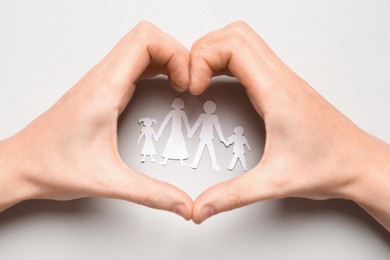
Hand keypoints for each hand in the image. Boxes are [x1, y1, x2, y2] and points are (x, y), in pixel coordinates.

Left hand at [0, 22, 192, 219]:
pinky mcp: (101, 88)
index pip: (146, 42)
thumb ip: (150, 193)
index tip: (186, 82)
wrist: (22, 165)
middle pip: (146, 36)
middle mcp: (101, 78)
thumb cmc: (51, 166)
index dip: (176, 54)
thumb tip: (182, 203)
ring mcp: (100, 81)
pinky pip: (132, 62)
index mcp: (105, 90)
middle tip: (187, 81)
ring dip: (166, 58)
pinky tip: (162, 86)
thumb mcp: (107, 181)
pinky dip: (155, 66)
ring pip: (139, 46)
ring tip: (179, 83)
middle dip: (176, 53)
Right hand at [189, 21, 389, 229]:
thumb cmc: (329, 165)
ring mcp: (283, 78)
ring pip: (243, 40)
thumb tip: (201, 207)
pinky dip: (228, 61)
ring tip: (202, 78)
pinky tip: (221, 82)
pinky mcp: (282, 85)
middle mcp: (280, 78)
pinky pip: (251, 56)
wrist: (358, 164)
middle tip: (192, 78)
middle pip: (235, 34)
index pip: (232, 47)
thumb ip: (232, 196)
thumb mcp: (275, 182)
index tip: (193, 87)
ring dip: (216, 52)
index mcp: (275, 92)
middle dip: (204, 50)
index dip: (202, 60)